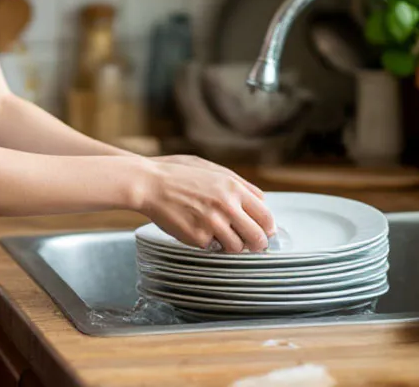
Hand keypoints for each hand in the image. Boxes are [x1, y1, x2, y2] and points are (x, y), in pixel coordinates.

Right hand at [133, 157, 275, 253]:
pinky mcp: (198, 238)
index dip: (268, 228)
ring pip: (237, 247)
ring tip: (222, 236)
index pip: (265, 215)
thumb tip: (261, 200)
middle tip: (253, 245)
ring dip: (232, 246)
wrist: (151, 184)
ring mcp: (213, 223)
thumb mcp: (214, 170)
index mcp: (233, 188)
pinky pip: (213, 249)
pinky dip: (209, 244)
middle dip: (258, 244)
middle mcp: (227, 206)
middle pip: (257, 236)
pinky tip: (200, 232)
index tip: (265, 232)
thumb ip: (240, 185)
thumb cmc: (180, 175)